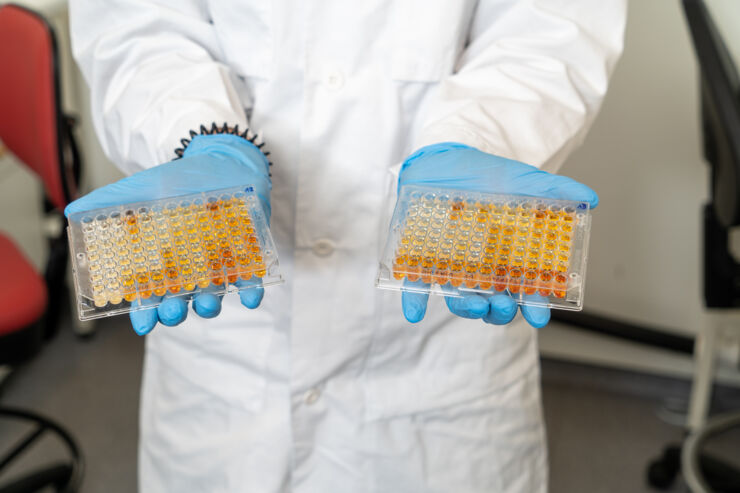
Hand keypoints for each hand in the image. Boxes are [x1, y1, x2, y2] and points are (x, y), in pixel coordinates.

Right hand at [65, 133, 270, 334]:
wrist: (222, 161)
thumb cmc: (180, 180)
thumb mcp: (142, 188)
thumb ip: (109, 202)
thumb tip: (70, 212)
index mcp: (161, 260)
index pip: (149, 294)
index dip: (145, 311)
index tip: (143, 324)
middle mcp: (188, 269)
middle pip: (179, 302)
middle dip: (175, 311)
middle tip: (172, 310)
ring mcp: (217, 264)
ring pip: (212, 296)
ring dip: (209, 305)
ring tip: (207, 301)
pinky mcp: (246, 256)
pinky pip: (250, 281)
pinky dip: (251, 291)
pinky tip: (249, 297)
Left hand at [397, 142, 597, 327]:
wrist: (445, 158)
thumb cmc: (487, 176)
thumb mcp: (524, 181)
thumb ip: (556, 190)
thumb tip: (590, 198)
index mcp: (509, 258)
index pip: (526, 290)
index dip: (535, 306)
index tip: (541, 316)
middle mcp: (482, 268)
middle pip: (494, 302)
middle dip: (501, 311)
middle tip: (504, 305)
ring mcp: (452, 266)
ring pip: (460, 298)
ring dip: (466, 308)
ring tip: (472, 305)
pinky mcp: (421, 259)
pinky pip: (416, 285)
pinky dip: (414, 301)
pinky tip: (415, 313)